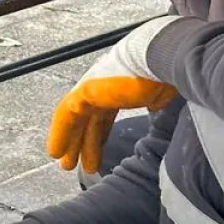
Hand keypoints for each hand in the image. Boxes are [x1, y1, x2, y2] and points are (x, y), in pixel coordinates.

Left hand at [47, 17, 179, 175]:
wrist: (161, 58)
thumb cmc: (167, 73)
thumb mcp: (161, 93)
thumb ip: (155, 102)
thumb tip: (157, 107)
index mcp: (121, 84)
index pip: (106, 113)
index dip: (101, 134)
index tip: (100, 150)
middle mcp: (104, 84)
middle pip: (90, 118)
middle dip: (85, 141)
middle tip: (79, 164)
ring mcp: (93, 85)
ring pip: (76, 118)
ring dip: (71, 142)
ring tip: (66, 165)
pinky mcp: (86, 89)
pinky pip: (66, 114)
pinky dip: (60, 133)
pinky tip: (56, 151)